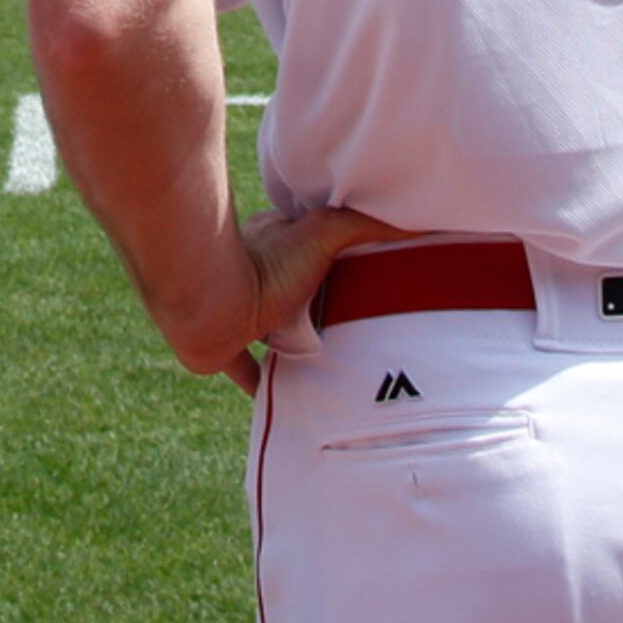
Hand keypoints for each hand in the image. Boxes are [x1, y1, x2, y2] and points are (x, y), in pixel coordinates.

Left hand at [193, 204, 408, 394]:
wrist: (207, 296)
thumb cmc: (264, 260)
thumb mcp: (324, 232)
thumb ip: (364, 224)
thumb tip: (415, 221)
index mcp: (269, 243)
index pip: (302, 246)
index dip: (327, 256)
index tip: (359, 271)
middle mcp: (246, 276)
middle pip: (287, 293)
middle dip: (312, 306)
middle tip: (350, 326)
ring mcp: (232, 313)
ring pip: (264, 332)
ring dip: (287, 344)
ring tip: (326, 362)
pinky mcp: (219, 348)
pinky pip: (242, 370)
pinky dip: (260, 384)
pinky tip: (284, 401)